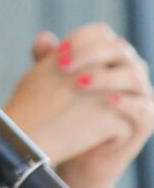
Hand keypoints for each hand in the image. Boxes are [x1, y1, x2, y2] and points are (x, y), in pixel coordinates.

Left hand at [20, 24, 153, 187]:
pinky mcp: (147, 121)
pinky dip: (131, 103)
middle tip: (63, 65)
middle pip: (120, 50)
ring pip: (135, 75)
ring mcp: (141, 95)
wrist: (78, 152)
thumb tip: (43, 37)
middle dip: (91, 53)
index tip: (58, 50)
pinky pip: (147, 109)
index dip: (82, 38)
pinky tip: (110, 101)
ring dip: (107, 77)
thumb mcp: (54, 85)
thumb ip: (48, 61)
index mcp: (108, 57)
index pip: (103, 35)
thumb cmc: (66, 113)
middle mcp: (128, 71)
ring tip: (81, 82)